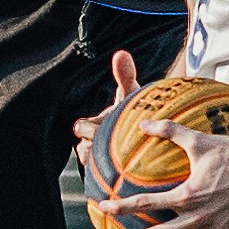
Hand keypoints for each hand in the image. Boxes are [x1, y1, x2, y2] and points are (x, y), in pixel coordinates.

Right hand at [72, 42, 143, 163]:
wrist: (148, 137)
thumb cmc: (135, 113)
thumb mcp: (131, 94)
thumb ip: (125, 75)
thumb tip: (121, 52)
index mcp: (92, 124)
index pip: (80, 127)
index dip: (90, 127)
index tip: (105, 124)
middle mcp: (91, 141)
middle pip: (83, 146)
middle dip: (95, 142)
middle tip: (111, 139)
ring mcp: (97, 158)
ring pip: (89, 160)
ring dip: (100, 159)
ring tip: (117, 158)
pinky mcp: (104, 173)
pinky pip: (97, 175)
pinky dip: (106, 174)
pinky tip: (120, 173)